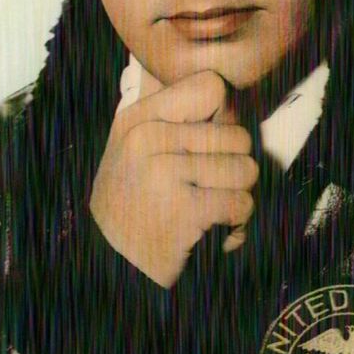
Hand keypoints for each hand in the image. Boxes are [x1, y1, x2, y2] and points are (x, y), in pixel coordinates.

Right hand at [90, 70, 258, 287]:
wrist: (108, 267)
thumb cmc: (132, 205)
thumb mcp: (135, 149)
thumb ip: (173, 119)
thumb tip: (227, 96)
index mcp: (138, 118)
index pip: (211, 86)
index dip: (225, 117)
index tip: (211, 146)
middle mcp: (147, 138)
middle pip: (238, 135)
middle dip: (235, 168)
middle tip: (210, 190)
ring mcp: (163, 173)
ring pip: (246, 170)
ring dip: (238, 198)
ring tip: (212, 211)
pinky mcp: (183, 210)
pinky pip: (241, 204)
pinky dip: (237, 225)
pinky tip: (215, 234)